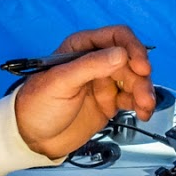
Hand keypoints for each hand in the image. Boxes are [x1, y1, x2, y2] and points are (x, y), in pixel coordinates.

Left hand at [12, 25, 154, 158]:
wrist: (31, 138)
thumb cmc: (36, 105)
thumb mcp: (60, 82)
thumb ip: (90, 66)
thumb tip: (120, 54)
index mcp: (81, 47)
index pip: (116, 37)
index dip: (133, 49)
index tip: (141, 67)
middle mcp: (95, 61)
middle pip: (130, 60)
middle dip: (140, 77)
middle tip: (143, 96)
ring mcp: (103, 82)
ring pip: (134, 79)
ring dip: (144, 91)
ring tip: (144, 107)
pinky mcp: (109, 101)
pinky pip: (132, 97)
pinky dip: (141, 104)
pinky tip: (142, 112)